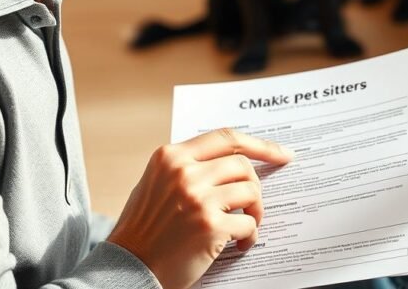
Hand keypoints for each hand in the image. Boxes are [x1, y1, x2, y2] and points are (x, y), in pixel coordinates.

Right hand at [107, 129, 292, 288]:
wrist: (126, 268)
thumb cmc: (143, 230)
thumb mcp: (156, 183)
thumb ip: (188, 167)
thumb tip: (232, 161)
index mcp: (170, 156)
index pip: (226, 138)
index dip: (259, 145)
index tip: (281, 154)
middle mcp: (184, 173)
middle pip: (243, 165)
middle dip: (254, 186)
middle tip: (252, 205)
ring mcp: (197, 198)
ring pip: (251, 191)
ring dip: (255, 211)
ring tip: (244, 226)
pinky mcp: (210, 227)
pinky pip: (249, 223)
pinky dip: (249, 236)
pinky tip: (238, 245)